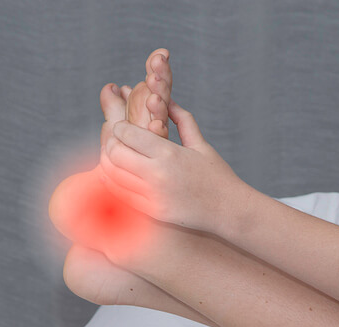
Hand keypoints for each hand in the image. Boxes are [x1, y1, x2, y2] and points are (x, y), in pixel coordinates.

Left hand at [98, 101, 247, 234]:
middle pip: (114, 155)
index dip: (119, 128)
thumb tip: (166, 100)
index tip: (122, 127)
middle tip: (115, 143)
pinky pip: (121, 197)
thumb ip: (182, 119)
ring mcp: (153, 197)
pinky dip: (114, 185)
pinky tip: (118, 178)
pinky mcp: (152, 213)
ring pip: (112, 177)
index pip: (127, 134)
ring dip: (108, 165)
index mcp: (168, 153)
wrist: (229, 211)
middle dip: (111, 145)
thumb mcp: (201, 144)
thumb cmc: (217, 175)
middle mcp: (157, 175)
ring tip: (114, 159)